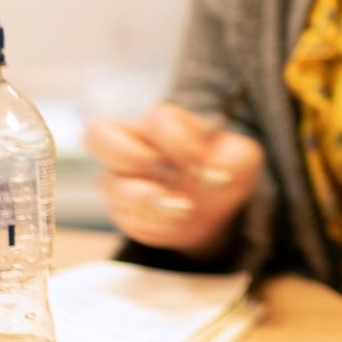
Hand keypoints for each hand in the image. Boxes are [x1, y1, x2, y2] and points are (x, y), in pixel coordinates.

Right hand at [85, 102, 262, 256]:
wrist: (216, 209)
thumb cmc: (226, 171)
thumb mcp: (242, 159)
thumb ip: (232, 158)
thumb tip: (212, 173)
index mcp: (167, 122)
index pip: (157, 118)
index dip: (178, 142)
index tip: (202, 162)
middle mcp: (135, 143)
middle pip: (98, 133)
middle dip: (132, 157)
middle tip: (166, 176)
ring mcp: (121, 177)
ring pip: (107, 181)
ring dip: (143, 199)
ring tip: (179, 208)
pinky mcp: (121, 209)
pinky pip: (121, 215)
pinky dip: (150, 222)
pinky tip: (174, 223)